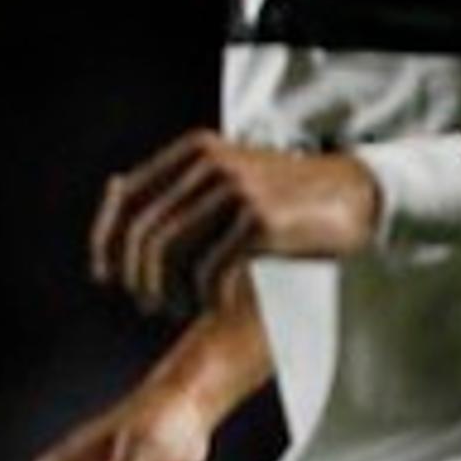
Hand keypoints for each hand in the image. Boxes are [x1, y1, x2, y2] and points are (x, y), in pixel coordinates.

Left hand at [90, 129, 376, 316]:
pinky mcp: (259, 221)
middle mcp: (209, 164)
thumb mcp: (229, 176)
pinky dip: (204, 294)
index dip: (106, 241)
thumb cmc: (286, 196)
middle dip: (135, 276)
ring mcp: (235, 191)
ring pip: (168, 251)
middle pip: (143, 230)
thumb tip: (112, 191)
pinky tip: (212, 305)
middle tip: (146, 305)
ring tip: (177, 308)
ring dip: (165, 289)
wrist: (356, 195)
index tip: (104, 277)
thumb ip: (179, 185)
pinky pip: (210, 267)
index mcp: (194, 151)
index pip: (128, 198)